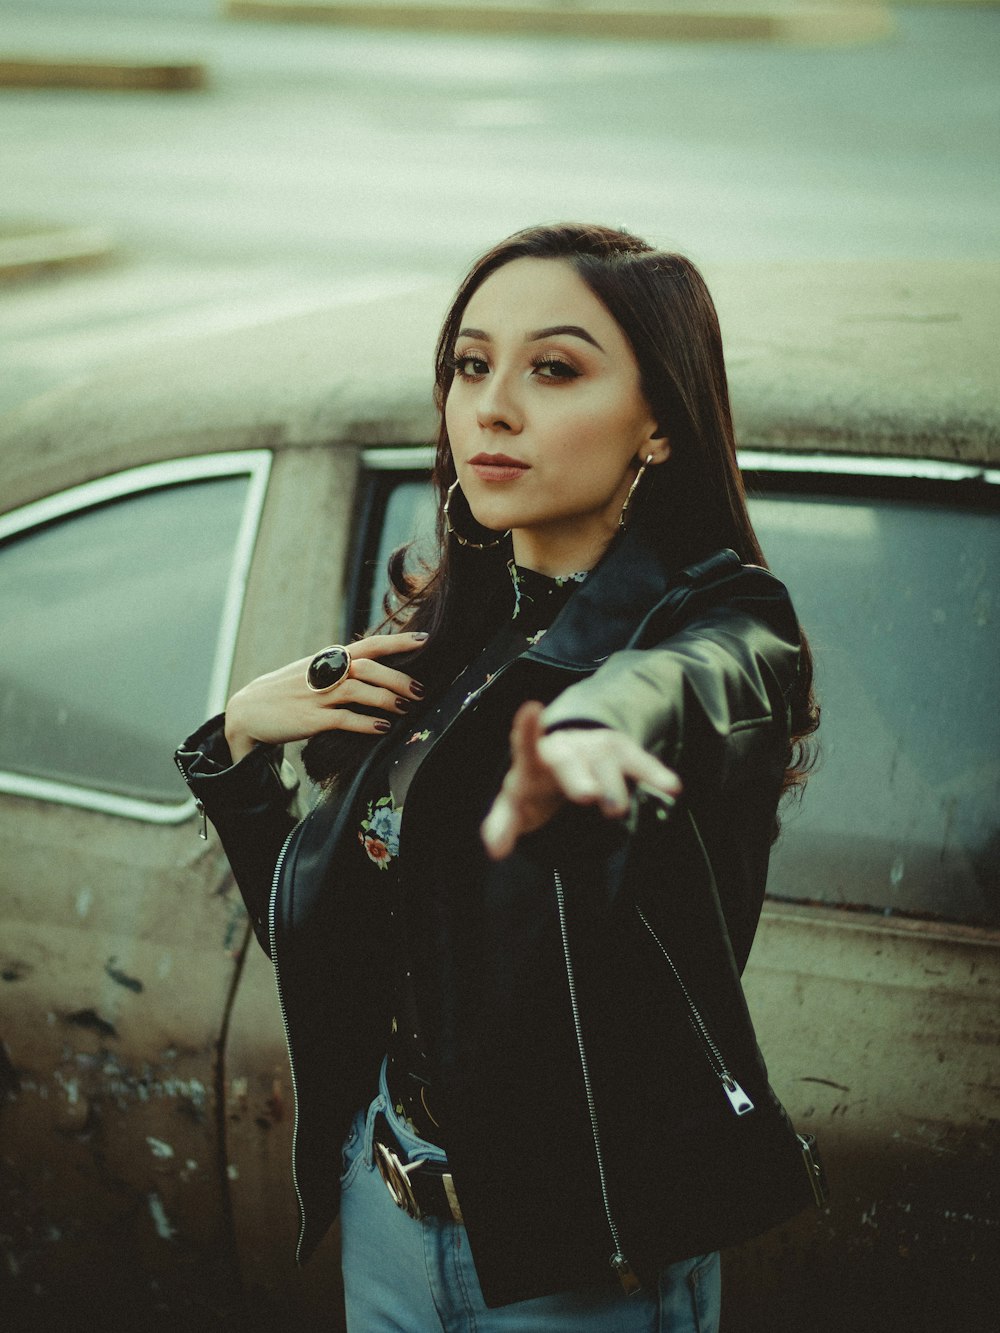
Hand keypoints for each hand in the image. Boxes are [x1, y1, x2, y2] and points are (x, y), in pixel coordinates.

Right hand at [224, 631, 426, 761]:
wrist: (247, 711)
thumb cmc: (287, 692)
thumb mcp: (313, 673)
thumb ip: (340, 668)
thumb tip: (376, 669)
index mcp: (328, 659)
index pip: (368, 645)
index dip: (397, 642)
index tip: (425, 640)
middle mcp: (324, 673)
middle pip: (368, 667)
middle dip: (398, 677)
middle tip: (420, 690)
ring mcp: (316, 696)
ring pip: (358, 691)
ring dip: (387, 699)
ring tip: (407, 708)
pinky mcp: (310, 719)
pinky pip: (344, 719)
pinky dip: (367, 723)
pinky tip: (383, 728)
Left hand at [480, 701, 681, 860]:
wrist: (563, 762)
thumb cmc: (536, 786)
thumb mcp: (516, 807)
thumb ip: (502, 827)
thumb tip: (494, 850)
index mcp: (534, 759)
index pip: (527, 744)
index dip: (527, 729)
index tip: (531, 710)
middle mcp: (566, 746)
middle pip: (570, 757)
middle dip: (578, 774)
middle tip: (586, 796)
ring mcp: (594, 747)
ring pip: (605, 759)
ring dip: (612, 783)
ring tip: (616, 810)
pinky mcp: (621, 753)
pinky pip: (638, 761)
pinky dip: (653, 773)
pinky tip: (671, 787)